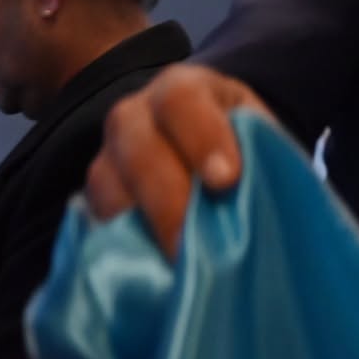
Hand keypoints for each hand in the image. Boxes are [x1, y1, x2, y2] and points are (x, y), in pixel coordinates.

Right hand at [83, 64, 270, 259]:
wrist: (204, 155)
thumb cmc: (238, 145)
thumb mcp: (257, 134)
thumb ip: (261, 154)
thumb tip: (267, 197)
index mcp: (182, 89)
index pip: (181, 101)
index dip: (202, 137)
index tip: (226, 180)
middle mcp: (134, 116)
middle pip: (139, 148)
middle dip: (169, 197)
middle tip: (193, 240)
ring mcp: (106, 158)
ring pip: (107, 187)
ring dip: (141, 227)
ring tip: (175, 265)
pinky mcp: (91, 201)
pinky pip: (94, 223)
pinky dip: (121, 247)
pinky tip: (151, 270)